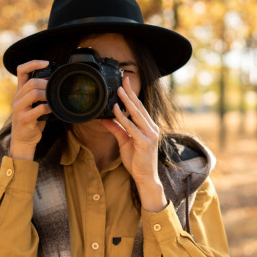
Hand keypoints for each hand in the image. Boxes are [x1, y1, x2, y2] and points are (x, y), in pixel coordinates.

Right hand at [11, 60, 51, 159]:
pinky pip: (39, 109)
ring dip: (48, 94)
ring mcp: (19, 108)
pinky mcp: (24, 119)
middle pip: (31, 82)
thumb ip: (41, 94)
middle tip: (56, 87)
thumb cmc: (32, 121)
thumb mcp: (34, 104)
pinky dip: (49, 108)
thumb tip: (56, 83)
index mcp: (20, 92)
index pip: (21, 70)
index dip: (33, 63)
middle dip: (46, 82)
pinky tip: (53, 109)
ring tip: (54, 98)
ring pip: (34, 93)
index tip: (46, 63)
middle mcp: (17, 98)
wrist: (23, 140)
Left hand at [103, 76, 167, 211]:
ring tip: (119, 90)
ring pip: (136, 114)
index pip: (139, 108)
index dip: (132, 95)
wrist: (145, 177)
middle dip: (130, 93)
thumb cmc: (137, 161)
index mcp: (148, 127)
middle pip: (139, 107)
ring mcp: (150, 135)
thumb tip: (105, 119)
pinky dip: (123, 118)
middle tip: (123, 79)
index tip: (125, 83)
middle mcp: (151, 128)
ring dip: (127, 101)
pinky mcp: (145, 142)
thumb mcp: (124, 142)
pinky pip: (131, 127)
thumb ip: (116, 129)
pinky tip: (116, 110)